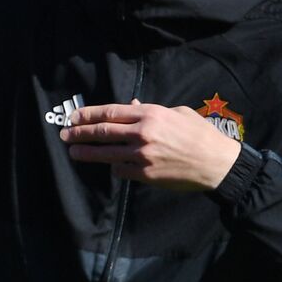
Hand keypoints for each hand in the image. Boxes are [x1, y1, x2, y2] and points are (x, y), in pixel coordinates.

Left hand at [60, 99, 241, 190]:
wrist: (217, 163)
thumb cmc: (200, 134)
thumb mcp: (177, 112)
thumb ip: (150, 110)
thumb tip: (130, 106)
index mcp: (150, 114)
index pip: (109, 112)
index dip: (87, 115)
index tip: (72, 117)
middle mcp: (142, 133)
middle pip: (102, 132)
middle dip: (79, 133)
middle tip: (64, 135)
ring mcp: (142, 155)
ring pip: (106, 153)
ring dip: (86, 153)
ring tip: (73, 152)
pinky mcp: (145, 175)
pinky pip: (121, 170)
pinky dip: (114, 167)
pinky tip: (109, 165)